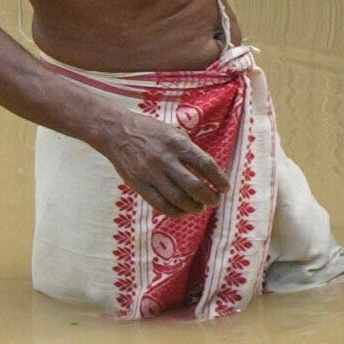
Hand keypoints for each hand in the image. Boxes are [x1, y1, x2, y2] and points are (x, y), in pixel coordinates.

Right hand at [96, 104, 227, 217]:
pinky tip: (183, 211)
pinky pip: (161, 205)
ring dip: (194, 207)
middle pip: (194, 186)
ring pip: (179, 199)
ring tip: (200, 207)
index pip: (206, 164)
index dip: (219, 179)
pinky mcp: (140, 185)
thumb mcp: (174, 133)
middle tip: (215, 200)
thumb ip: (190, 151)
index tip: (225, 187)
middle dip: (209, 197)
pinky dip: (176, 212)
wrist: (117, 133)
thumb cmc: (150, 132)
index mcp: (178, 143)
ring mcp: (151, 174)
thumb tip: (209, 173)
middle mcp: (166, 159)